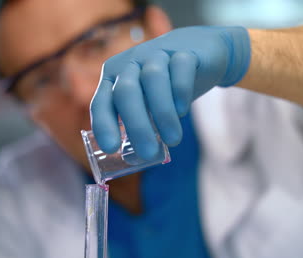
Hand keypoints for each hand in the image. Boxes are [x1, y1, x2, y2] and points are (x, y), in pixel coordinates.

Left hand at [90, 26, 250, 159]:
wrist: (201, 52)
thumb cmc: (167, 86)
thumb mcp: (149, 105)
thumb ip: (141, 127)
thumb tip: (135, 160)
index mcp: (114, 78)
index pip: (102, 101)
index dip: (104, 124)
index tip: (111, 148)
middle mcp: (130, 63)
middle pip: (126, 92)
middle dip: (136, 125)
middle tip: (149, 153)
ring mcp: (157, 53)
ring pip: (153, 79)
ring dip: (162, 113)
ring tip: (173, 140)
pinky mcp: (184, 52)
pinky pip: (179, 68)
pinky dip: (180, 91)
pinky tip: (182, 110)